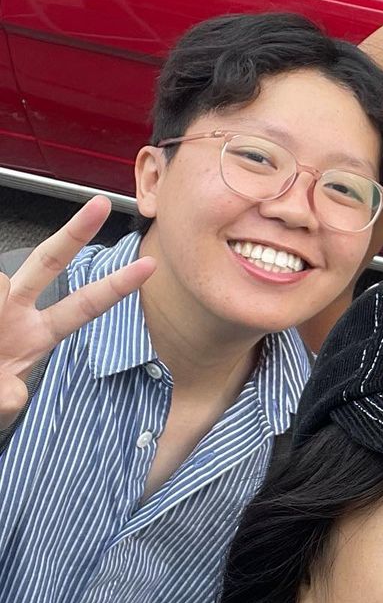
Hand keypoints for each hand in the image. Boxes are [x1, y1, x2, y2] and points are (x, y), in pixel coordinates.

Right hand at [0, 196, 154, 429]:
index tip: (148, 266)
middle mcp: (16, 310)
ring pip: (2, 282)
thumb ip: (7, 398)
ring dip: (0, 302)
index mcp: (37, 334)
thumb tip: (12, 394)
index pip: (83, 306)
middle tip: (100, 204)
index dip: (116, 286)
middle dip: (75, 233)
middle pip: (49, 262)